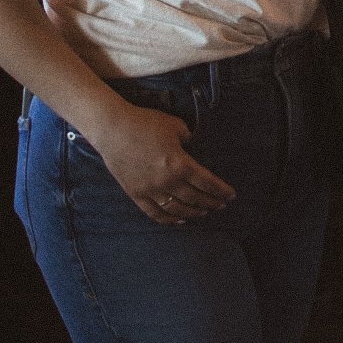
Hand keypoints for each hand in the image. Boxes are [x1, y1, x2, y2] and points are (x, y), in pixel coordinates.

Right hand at [85, 101, 235, 223]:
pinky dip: (169, 219)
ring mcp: (150, 190)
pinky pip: (155, 213)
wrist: (112, 129)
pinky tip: (179, 220)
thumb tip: (194, 147)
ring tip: (204, 213)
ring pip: (177, 209)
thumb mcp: (175, 126)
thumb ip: (189, 138)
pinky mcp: (136, 194)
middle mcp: (167, 181)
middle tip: (221, 205)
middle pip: (195, 198)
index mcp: (180, 164)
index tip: (231, 195)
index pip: (207, 183)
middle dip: (211, 203)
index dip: (221, 191)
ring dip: (193, 213)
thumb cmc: (145, 123)